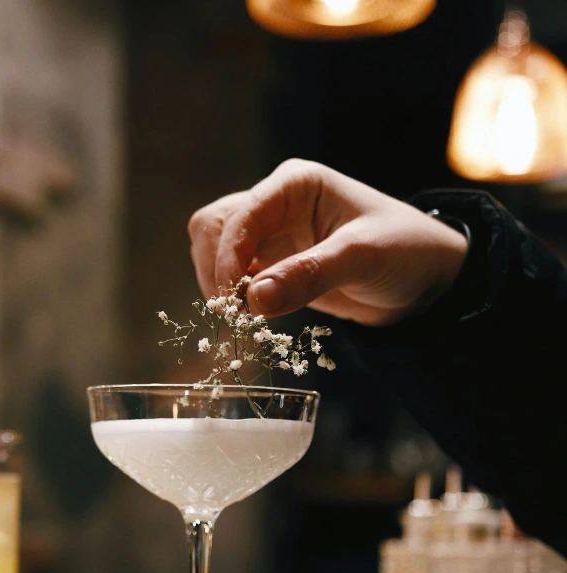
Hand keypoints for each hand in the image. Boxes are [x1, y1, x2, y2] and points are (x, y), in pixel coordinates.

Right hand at [188, 159, 468, 326]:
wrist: (427, 280)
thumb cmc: (405, 251)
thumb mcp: (361, 258)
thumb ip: (308, 275)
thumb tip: (254, 300)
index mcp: (295, 184)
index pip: (240, 215)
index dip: (228, 256)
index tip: (235, 299)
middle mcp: (276, 204)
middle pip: (214, 227)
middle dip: (216, 269)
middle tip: (233, 312)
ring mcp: (273, 235)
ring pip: (217, 252)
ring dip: (220, 285)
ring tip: (243, 318)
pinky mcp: (275, 266)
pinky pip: (237, 278)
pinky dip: (235, 299)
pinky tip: (252, 319)